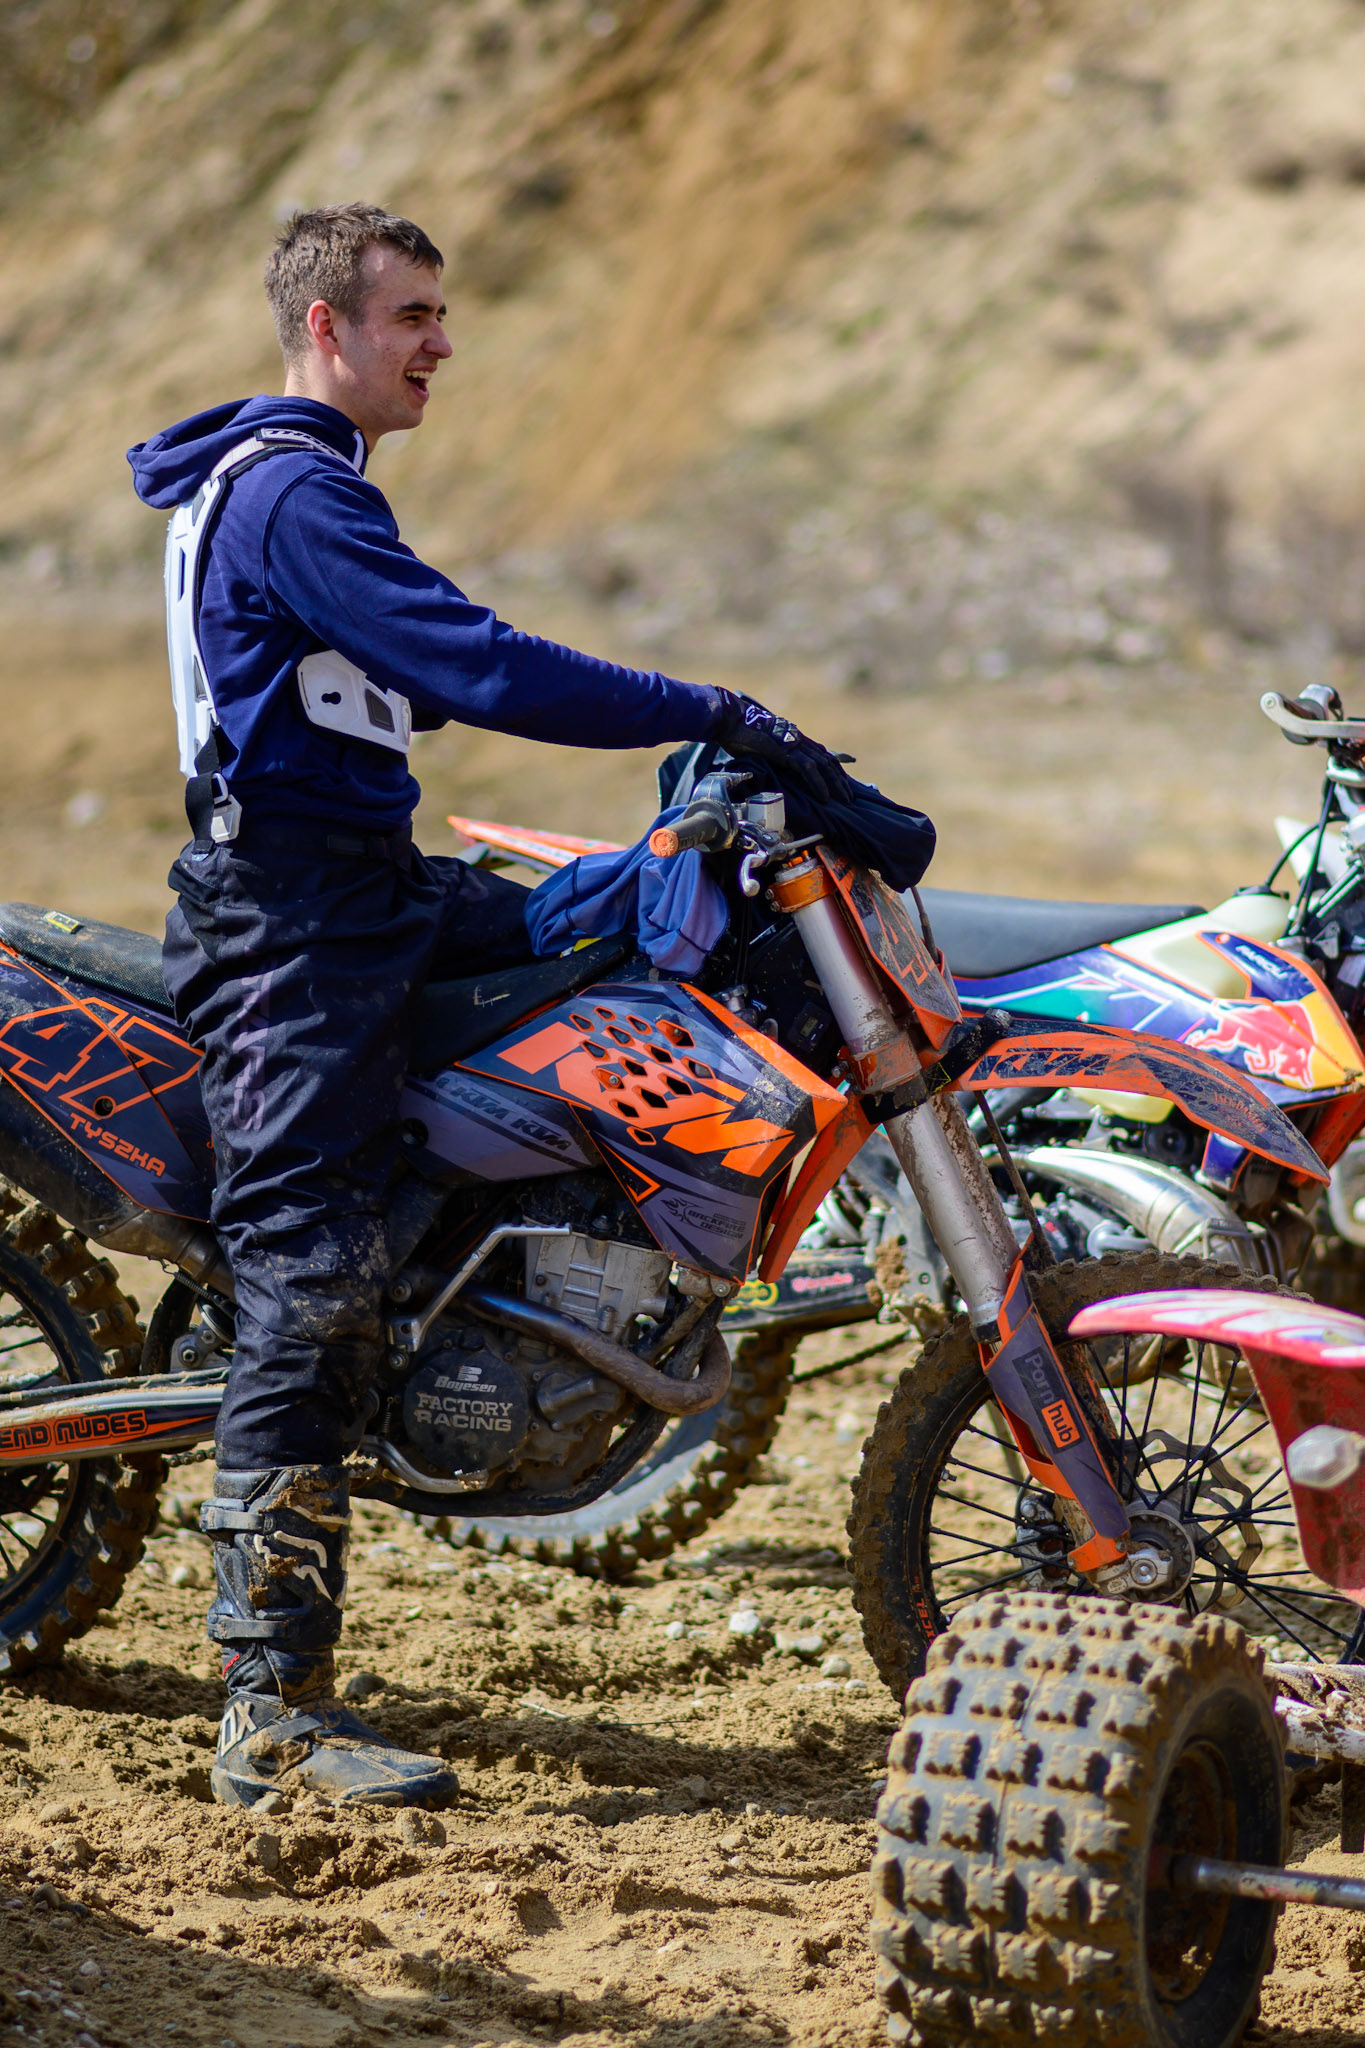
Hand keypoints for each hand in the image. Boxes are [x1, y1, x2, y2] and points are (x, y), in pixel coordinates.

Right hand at [711, 691, 852, 803]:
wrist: (731, 720)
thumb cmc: (738, 733)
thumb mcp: (758, 745)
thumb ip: (769, 754)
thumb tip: (767, 766)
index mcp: (792, 737)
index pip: (819, 750)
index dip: (835, 759)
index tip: (848, 764)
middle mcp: (797, 738)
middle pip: (826, 759)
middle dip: (839, 778)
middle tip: (848, 795)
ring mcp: (793, 744)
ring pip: (822, 765)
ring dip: (835, 783)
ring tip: (844, 799)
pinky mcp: (787, 751)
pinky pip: (808, 769)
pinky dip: (818, 784)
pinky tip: (825, 797)